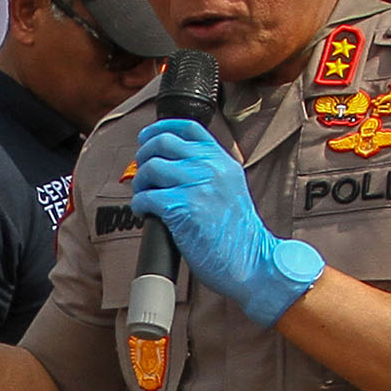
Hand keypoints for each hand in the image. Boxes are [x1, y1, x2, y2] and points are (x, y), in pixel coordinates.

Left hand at [131, 115, 318, 327]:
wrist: (251, 262)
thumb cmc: (237, 234)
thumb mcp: (230, 190)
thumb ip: (209, 172)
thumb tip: (172, 164)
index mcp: (222, 161)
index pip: (188, 128)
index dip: (161, 128)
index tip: (147, 137)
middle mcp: (211, 168)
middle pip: (163, 143)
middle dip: (144, 156)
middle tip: (143, 174)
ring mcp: (197, 186)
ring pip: (151, 168)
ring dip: (140, 183)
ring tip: (144, 197)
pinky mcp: (183, 208)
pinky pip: (147, 197)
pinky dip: (139, 205)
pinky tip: (145, 214)